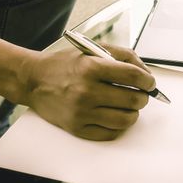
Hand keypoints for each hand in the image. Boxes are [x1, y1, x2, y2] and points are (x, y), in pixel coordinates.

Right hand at [21, 45, 155, 140]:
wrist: (33, 80)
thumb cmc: (64, 64)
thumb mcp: (92, 49)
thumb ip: (122, 55)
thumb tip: (145, 72)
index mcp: (91, 67)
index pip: (133, 76)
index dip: (148, 80)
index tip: (149, 82)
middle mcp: (86, 91)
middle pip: (132, 99)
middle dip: (143, 97)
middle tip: (141, 94)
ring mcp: (81, 112)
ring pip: (125, 119)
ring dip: (133, 113)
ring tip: (128, 106)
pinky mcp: (77, 128)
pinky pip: (110, 133)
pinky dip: (118, 126)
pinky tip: (114, 115)